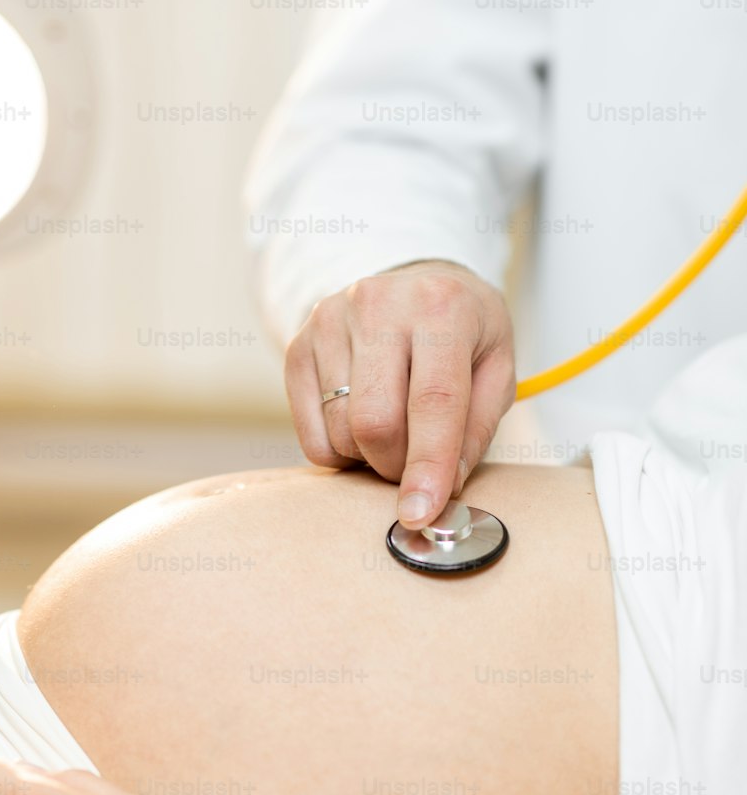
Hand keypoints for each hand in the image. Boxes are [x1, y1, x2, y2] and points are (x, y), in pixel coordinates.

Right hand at [284, 261, 515, 528]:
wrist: (413, 282)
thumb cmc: (462, 332)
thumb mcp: (497, 367)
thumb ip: (477, 428)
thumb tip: (443, 490)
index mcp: (440, 307)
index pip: (433, 401)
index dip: (428, 465)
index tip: (421, 513)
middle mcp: (378, 305)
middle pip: (375, 423)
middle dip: (396, 465)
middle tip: (414, 463)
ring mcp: (329, 322)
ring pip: (341, 433)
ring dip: (369, 457)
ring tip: (392, 432)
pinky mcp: (297, 347)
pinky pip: (311, 436)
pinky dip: (339, 451)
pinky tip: (359, 425)